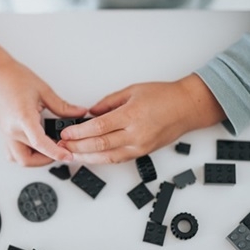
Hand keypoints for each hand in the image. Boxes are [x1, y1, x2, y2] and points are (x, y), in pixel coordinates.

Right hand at [0, 31, 86, 165]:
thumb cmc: (14, 79)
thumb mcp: (44, 90)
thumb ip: (62, 106)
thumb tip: (79, 113)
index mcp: (23, 118)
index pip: (40, 143)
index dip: (56, 152)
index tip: (68, 155)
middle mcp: (12, 130)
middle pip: (31, 157)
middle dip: (49, 158)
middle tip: (63, 149)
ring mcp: (7, 134)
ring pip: (21, 160)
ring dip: (37, 160)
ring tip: (50, 148)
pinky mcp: (5, 134)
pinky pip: (14, 154)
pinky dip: (27, 155)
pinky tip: (37, 146)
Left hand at [58, 74, 225, 163]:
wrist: (187, 108)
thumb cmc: (163, 96)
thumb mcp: (132, 91)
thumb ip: (108, 103)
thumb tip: (91, 113)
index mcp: (131, 115)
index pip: (99, 127)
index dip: (79, 132)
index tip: (66, 132)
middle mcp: (136, 134)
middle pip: (100, 144)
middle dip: (78, 146)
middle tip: (62, 145)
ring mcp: (140, 146)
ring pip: (108, 156)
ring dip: (87, 157)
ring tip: (71, 154)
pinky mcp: (143, 153)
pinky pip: (119, 159)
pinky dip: (102, 159)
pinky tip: (90, 158)